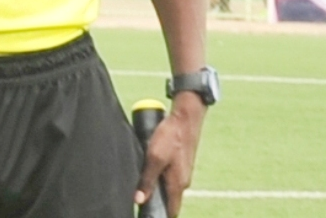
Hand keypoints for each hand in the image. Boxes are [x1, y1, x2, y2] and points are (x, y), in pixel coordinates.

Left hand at [135, 92, 205, 217]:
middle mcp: (183, 181)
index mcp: (178, 184)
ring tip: (144, 180)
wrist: (185, 117)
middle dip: (156, 200)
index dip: (159, 215)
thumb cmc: (171, 136)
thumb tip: (139, 200)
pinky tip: (152, 166)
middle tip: (140, 195)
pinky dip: (161, 175)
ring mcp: (183, 171)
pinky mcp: (182, 162)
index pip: (171, 211)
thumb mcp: (155, 157)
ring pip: (169, 186)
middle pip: (169, 200)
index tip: (147, 213)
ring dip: (157, 186)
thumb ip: (147, 179)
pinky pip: (170, 175)